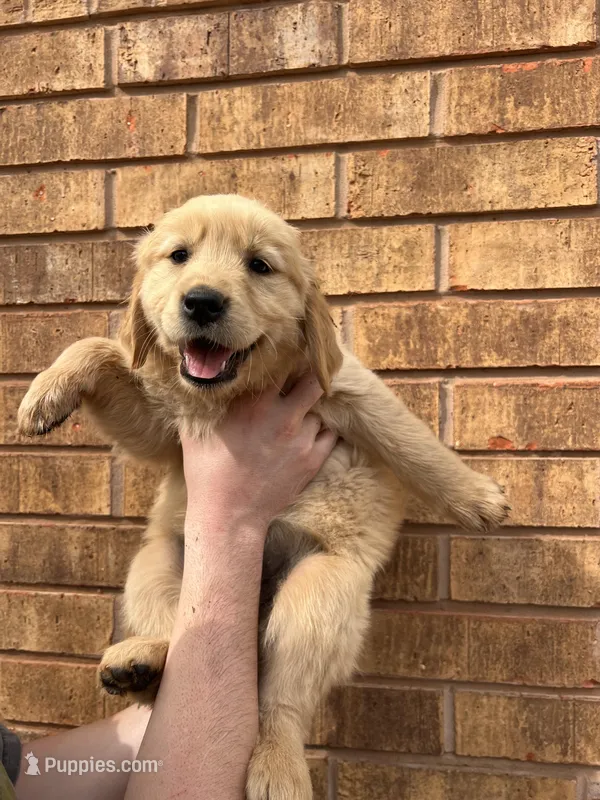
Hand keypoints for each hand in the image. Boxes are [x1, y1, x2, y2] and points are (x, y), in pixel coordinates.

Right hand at [181, 373, 336, 532]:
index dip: (284, 360)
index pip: (282, 365)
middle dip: (310, 379)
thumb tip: (199, 381)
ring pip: (319, 411)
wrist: (228, 515)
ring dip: (311, 412)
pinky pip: (330, 435)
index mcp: (255, 404)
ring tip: (297, 417)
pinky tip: (309, 434)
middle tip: (302, 382)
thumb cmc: (206, 471)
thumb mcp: (195, 429)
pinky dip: (322, 432)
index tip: (283, 359)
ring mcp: (301, 439)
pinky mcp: (313, 461)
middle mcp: (283, 417)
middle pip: (313, 381)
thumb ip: (204, 401)